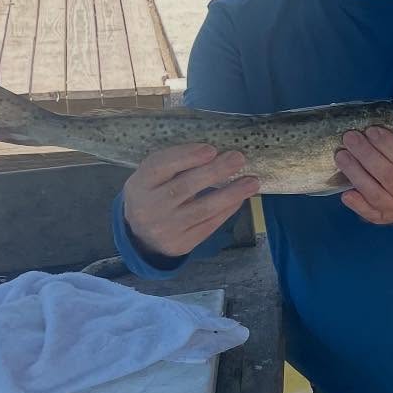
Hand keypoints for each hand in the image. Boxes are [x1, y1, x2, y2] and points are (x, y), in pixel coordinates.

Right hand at [122, 144, 259, 257]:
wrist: (141, 234)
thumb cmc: (155, 193)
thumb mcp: (154, 176)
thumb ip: (176, 164)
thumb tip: (216, 153)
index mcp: (140, 184)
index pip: (160, 167)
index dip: (186, 157)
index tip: (211, 149)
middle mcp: (149, 208)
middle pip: (184, 187)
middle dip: (214, 172)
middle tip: (238, 158)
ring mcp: (164, 228)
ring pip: (202, 209)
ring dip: (231, 194)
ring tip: (252, 182)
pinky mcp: (181, 244)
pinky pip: (209, 225)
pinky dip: (227, 210)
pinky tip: (240, 198)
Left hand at [335, 126, 392, 224]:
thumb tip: (376, 130)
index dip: (389, 145)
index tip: (372, 130)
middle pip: (388, 175)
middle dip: (366, 154)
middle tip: (350, 137)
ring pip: (375, 193)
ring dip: (355, 173)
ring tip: (341, 155)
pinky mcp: (383, 218)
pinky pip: (368, 212)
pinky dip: (356, 202)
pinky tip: (344, 191)